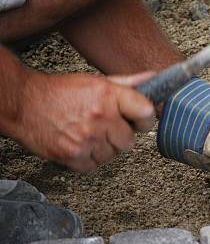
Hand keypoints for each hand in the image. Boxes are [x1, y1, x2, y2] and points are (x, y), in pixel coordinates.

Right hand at [15, 71, 154, 171]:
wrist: (23, 103)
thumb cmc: (59, 92)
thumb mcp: (96, 82)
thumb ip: (127, 83)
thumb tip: (152, 78)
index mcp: (108, 95)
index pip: (146, 113)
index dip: (144, 119)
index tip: (139, 120)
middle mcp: (100, 117)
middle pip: (129, 140)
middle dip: (119, 136)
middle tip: (104, 127)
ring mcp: (87, 138)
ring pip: (112, 155)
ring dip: (103, 148)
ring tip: (88, 134)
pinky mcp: (73, 156)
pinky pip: (95, 166)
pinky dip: (88, 159)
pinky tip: (79, 144)